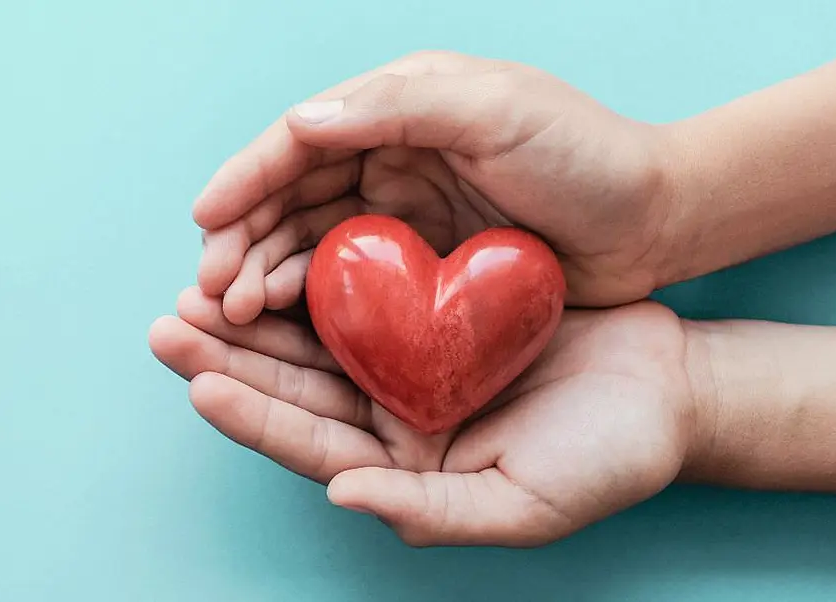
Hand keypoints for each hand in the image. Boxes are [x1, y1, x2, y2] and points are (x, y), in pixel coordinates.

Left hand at [150, 288, 696, 546]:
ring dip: (257, 314)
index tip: (199, 381)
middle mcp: (394, 419)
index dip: (253, 416)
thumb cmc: (608, 457)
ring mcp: (411, 365)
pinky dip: (319, 276)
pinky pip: (364, 295)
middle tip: (169, 323)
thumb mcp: (523, 503)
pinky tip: (279, 252)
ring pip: (316, 339)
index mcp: (404, 469)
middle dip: (228, 357)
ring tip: (198, 287)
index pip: (311, 445)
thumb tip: (342, 494)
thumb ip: (431, 510)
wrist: (667, 387)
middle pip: (294, 388)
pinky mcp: (433, 315)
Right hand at [192, 50, 678, 322]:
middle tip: (210, 289)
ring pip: (311, 242)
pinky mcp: (422, 266)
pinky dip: (310, 300)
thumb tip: (301, 123)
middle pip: (293, 196)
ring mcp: (405, 213)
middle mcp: (391, 155)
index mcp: (401, 105)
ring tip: (233, 312)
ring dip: (265, 273)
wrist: (656, 220)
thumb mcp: (499, 110)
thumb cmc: (587, 155)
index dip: (247, 176)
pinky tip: (282, 322)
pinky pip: (349, 282)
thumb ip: (402, 106)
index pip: (303, 139)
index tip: (205, 218)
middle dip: (243, 238)